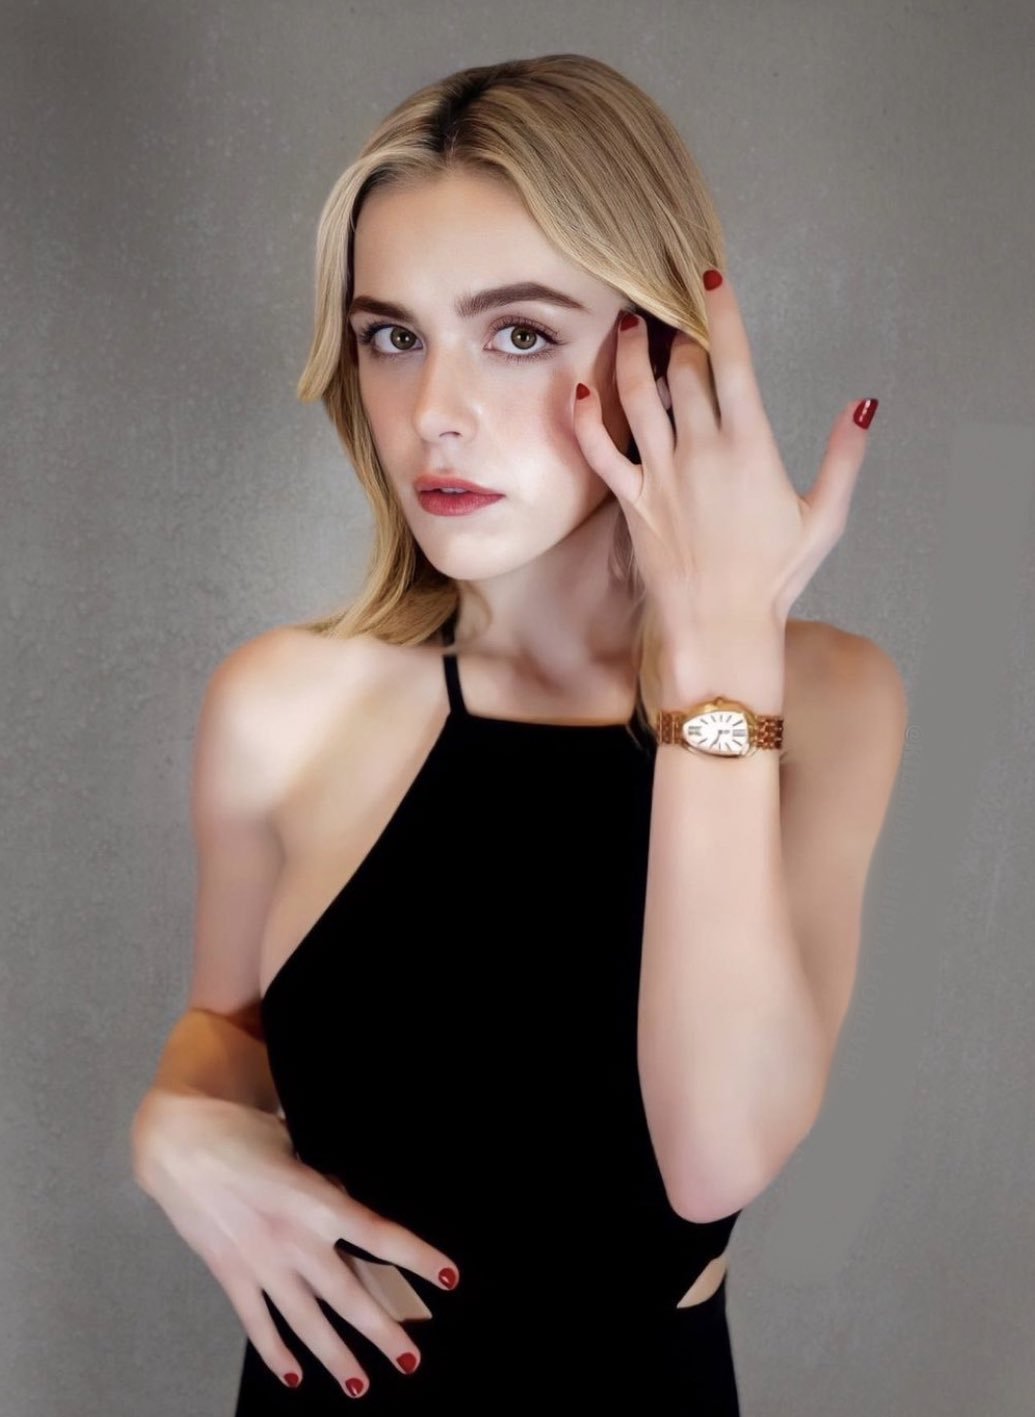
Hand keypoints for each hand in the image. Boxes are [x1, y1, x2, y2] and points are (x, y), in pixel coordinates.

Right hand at [132, 1090, 460, 1396]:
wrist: (180, 1142)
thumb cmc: (244, 1133)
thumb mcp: (297, 1150)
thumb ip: (323, 1187)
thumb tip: (346, 1211)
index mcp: (316, 1199)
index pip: (379, 1235)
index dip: (417, 1257)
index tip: (449, 1277)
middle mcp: (292, 1238)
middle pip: (347, 1294)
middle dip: (382, 1330)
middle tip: (410, 1360)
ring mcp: (260, 1262)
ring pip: (305, 1321)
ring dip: (335, 1356)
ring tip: (360, 1385)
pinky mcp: (230, 1274)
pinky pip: (257, 1322)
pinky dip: (275, 1352)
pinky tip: (295, 1377)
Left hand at [572, 270, 877, 634]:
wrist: (720, 628)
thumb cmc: (773, 578)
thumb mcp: (823, 518)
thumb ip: (844, 457)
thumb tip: (863, 405)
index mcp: (750, 447)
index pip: (732, 361)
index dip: (720, 313)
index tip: (710, 278)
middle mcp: (700, 451)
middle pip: (684, 371)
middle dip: (680, 335)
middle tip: (674, 311)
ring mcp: (660, 475)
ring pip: (637, 397)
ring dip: (632, 355)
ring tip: (630, 326)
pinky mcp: (631, 502)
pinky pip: (600, 451)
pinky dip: (586, 419)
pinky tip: (581, 390)